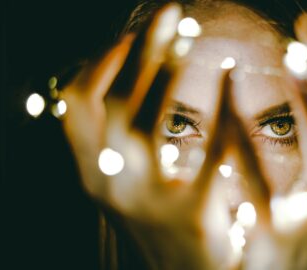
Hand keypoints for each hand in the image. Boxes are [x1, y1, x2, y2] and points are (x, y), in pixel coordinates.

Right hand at [60, 4, 248, 268]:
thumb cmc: (159, 222)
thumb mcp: (126, 183)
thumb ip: (118, 142)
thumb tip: (130, 81)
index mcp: (92, 171)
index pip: (75, 103)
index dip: (101, 63)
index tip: (130, 36)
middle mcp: (107, 181)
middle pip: (110, 99)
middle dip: (139, 49)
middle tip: (170, 12)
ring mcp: (144, 197)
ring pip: (143, 116)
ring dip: (167, 69)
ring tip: (189, 38)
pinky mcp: (188, 209)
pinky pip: (206, 147)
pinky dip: (219, 106)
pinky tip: (230, 78)